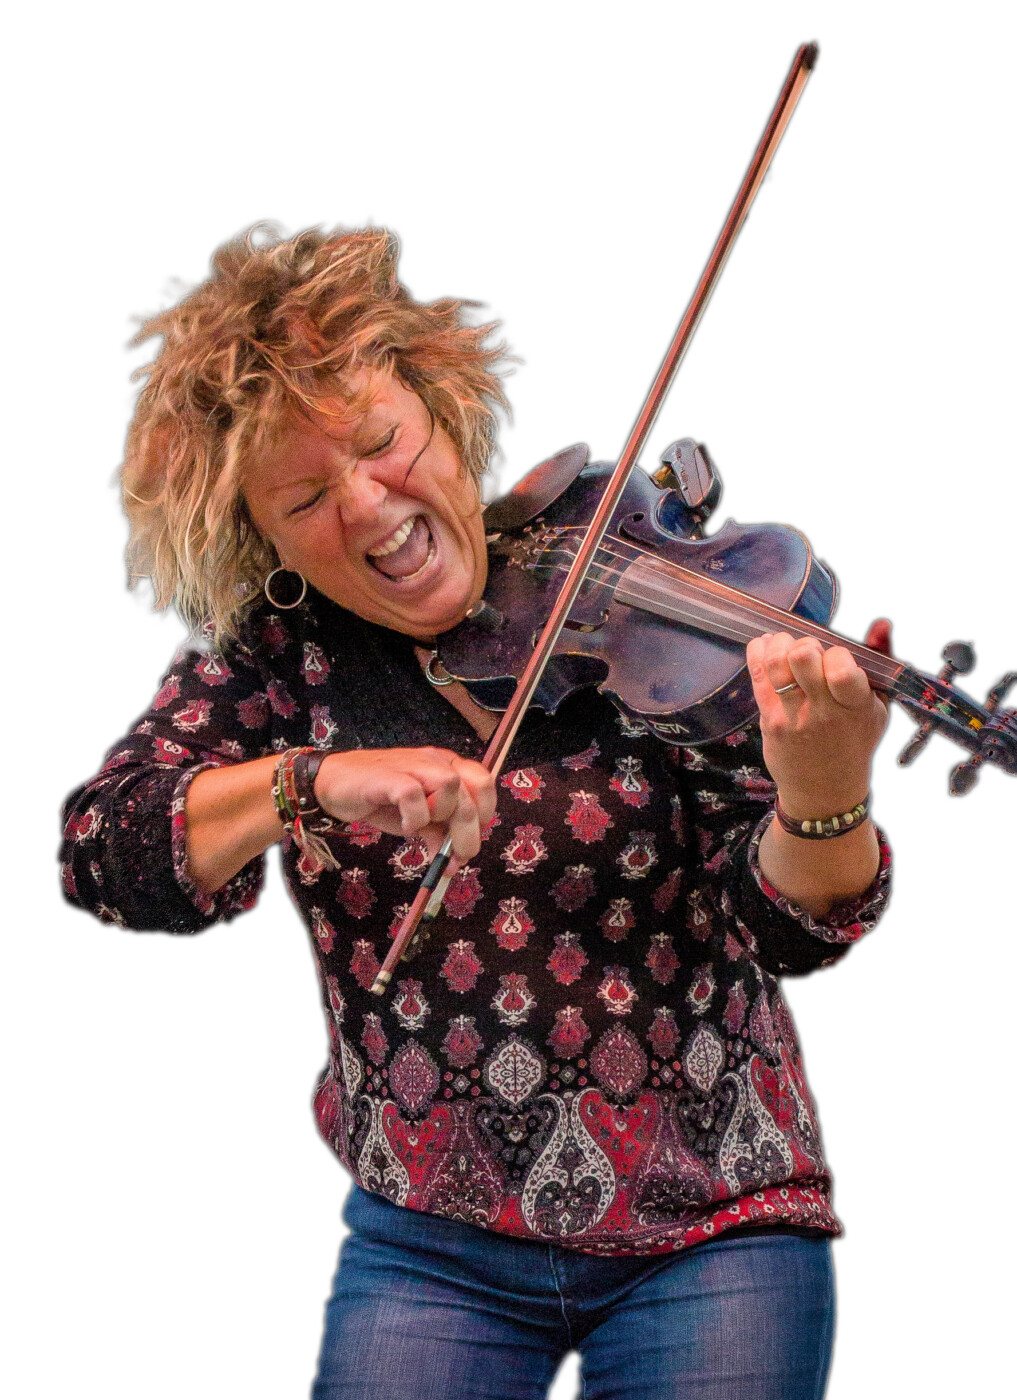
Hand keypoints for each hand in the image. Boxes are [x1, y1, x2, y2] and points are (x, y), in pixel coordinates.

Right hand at [314, 747, 496, 862]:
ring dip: (440, 817)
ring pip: (450, 786)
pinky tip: (404, 827)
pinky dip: (414, 817)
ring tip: (418, 829)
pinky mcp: (388, 776)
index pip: (484, 784)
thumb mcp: (418, 819)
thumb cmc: (380, 799)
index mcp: (446, 767)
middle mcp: (434, 762)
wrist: (334, 785)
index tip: (468, 842)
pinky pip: (414, 794)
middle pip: (470, 793)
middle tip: (454, 858)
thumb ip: (439, 833)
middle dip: (468, 833)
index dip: (484, 816)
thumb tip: (456, 859)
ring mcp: (412, 766)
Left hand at [746, 620, 892, 817]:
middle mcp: (824, 712)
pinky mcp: (770, 719)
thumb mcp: (878, 706)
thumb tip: (881, 623)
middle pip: (803, 657)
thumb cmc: (854, 742)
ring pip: (775, 663)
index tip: (835, 659)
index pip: (841, 668)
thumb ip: (880, 661)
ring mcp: (794, 716)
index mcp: (856, 707)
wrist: (825, 790)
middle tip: (808, 654)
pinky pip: (757, 675)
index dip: (835, 654)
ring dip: (779, 645)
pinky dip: (758, 652)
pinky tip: (766, 647)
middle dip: (805, 645)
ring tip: (786, 647)